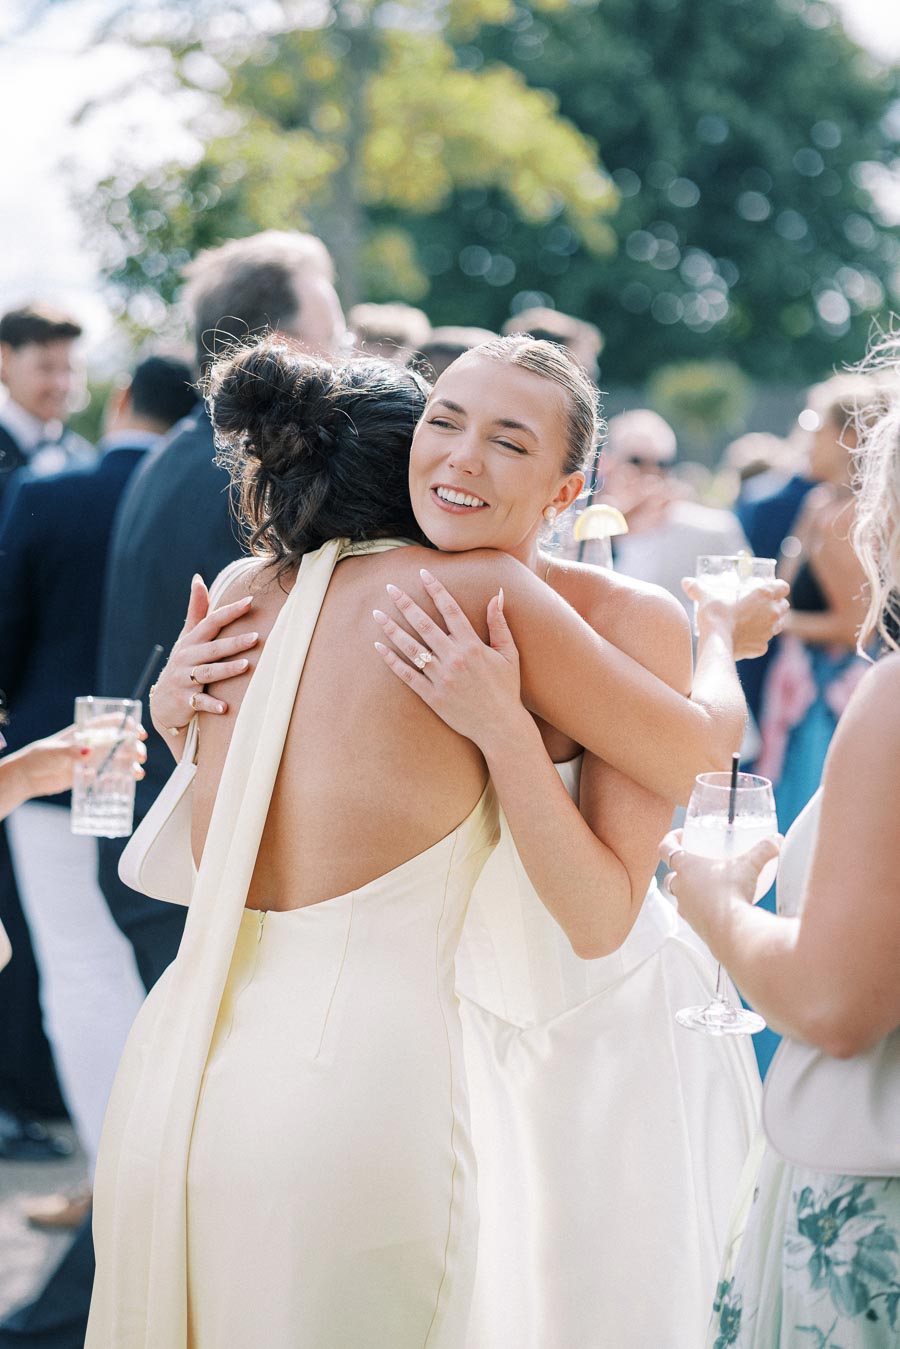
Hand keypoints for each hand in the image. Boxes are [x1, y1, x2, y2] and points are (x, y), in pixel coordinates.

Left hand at [11, 725, 146, 803]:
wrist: (29, 778)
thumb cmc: (40, 757)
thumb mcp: (55, 751)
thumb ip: (72, 751)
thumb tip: (89, 752)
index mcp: (86, 732)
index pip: (111, 723)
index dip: (128, 725)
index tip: (139, 733)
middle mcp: (93, 745)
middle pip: (120, 743)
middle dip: (134, 748)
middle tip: (140, 756)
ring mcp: (93, 761)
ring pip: (118, 760)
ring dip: (131, 765)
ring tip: (138, 773)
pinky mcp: (89, 776)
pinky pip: (109, 776)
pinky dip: (118, 779)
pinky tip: (124, 783)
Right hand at [149, 574, 259, 736]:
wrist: (162, 703)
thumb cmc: (182, 664)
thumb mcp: (187, 638)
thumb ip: (197, 610)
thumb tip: (198, 578)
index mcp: (191, 641)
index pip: (211, 622)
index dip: (230, 612)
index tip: (251, 602)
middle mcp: (187, 658)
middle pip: (213, 648)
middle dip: (234, 642)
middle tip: (257, 637)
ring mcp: (184, 679)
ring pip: (207, 672)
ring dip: (226, 670)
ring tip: (246, 666)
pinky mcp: (184, 700)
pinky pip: (199, 702)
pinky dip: (211, 704)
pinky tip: (225, 707)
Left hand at [372, 568, 526, 751]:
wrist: (500, 725)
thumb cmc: (506, 688)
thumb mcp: (509, 654)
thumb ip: (499, 624)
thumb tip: (498, 594)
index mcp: (472, 645)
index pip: (451, 610)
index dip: (436, 590)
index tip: (423, 574)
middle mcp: (455, 658)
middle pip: (425, 624)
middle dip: (406, 604)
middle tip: (389, 588)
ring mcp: (442, 678)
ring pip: (411, 648)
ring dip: (392, 629)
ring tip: (377, 614)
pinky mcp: (432, 696)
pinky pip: (408, 675)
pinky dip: (392, 661)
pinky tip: (379, 646)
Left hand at [658, 827, 781, 933]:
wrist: (732, 931)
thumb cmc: (733, 893)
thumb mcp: (750, 865)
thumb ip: (763, 849)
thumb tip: (776, 839)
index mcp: (685, 867)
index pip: (665, 848)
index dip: (671, 839)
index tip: (681, 835)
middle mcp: (680, 888)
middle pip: (671, 876)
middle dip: (680, 870)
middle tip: (697, 865)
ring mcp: (686, 909)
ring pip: (680, 897)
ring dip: (690, 891)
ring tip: (709, 887)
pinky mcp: (695, 926)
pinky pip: (693, 915)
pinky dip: (701, 910)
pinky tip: (718, 908)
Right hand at [684, 576, 789, 658]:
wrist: (716, 642)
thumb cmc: (715, 614)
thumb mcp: (705, 596)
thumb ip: (697, 588)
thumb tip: (686, 581)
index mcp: (764, 594)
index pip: (783, 586)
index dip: (777, 587)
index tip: (768, 588)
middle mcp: (772, 612)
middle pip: (784, 606)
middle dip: (776, 605)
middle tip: (761, 605)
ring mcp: (769, 631)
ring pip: (779, 625)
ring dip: (771, 622)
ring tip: (755, 622)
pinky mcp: (762, 647)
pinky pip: (764, 642)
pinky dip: (757, 640)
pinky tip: (745, 639)